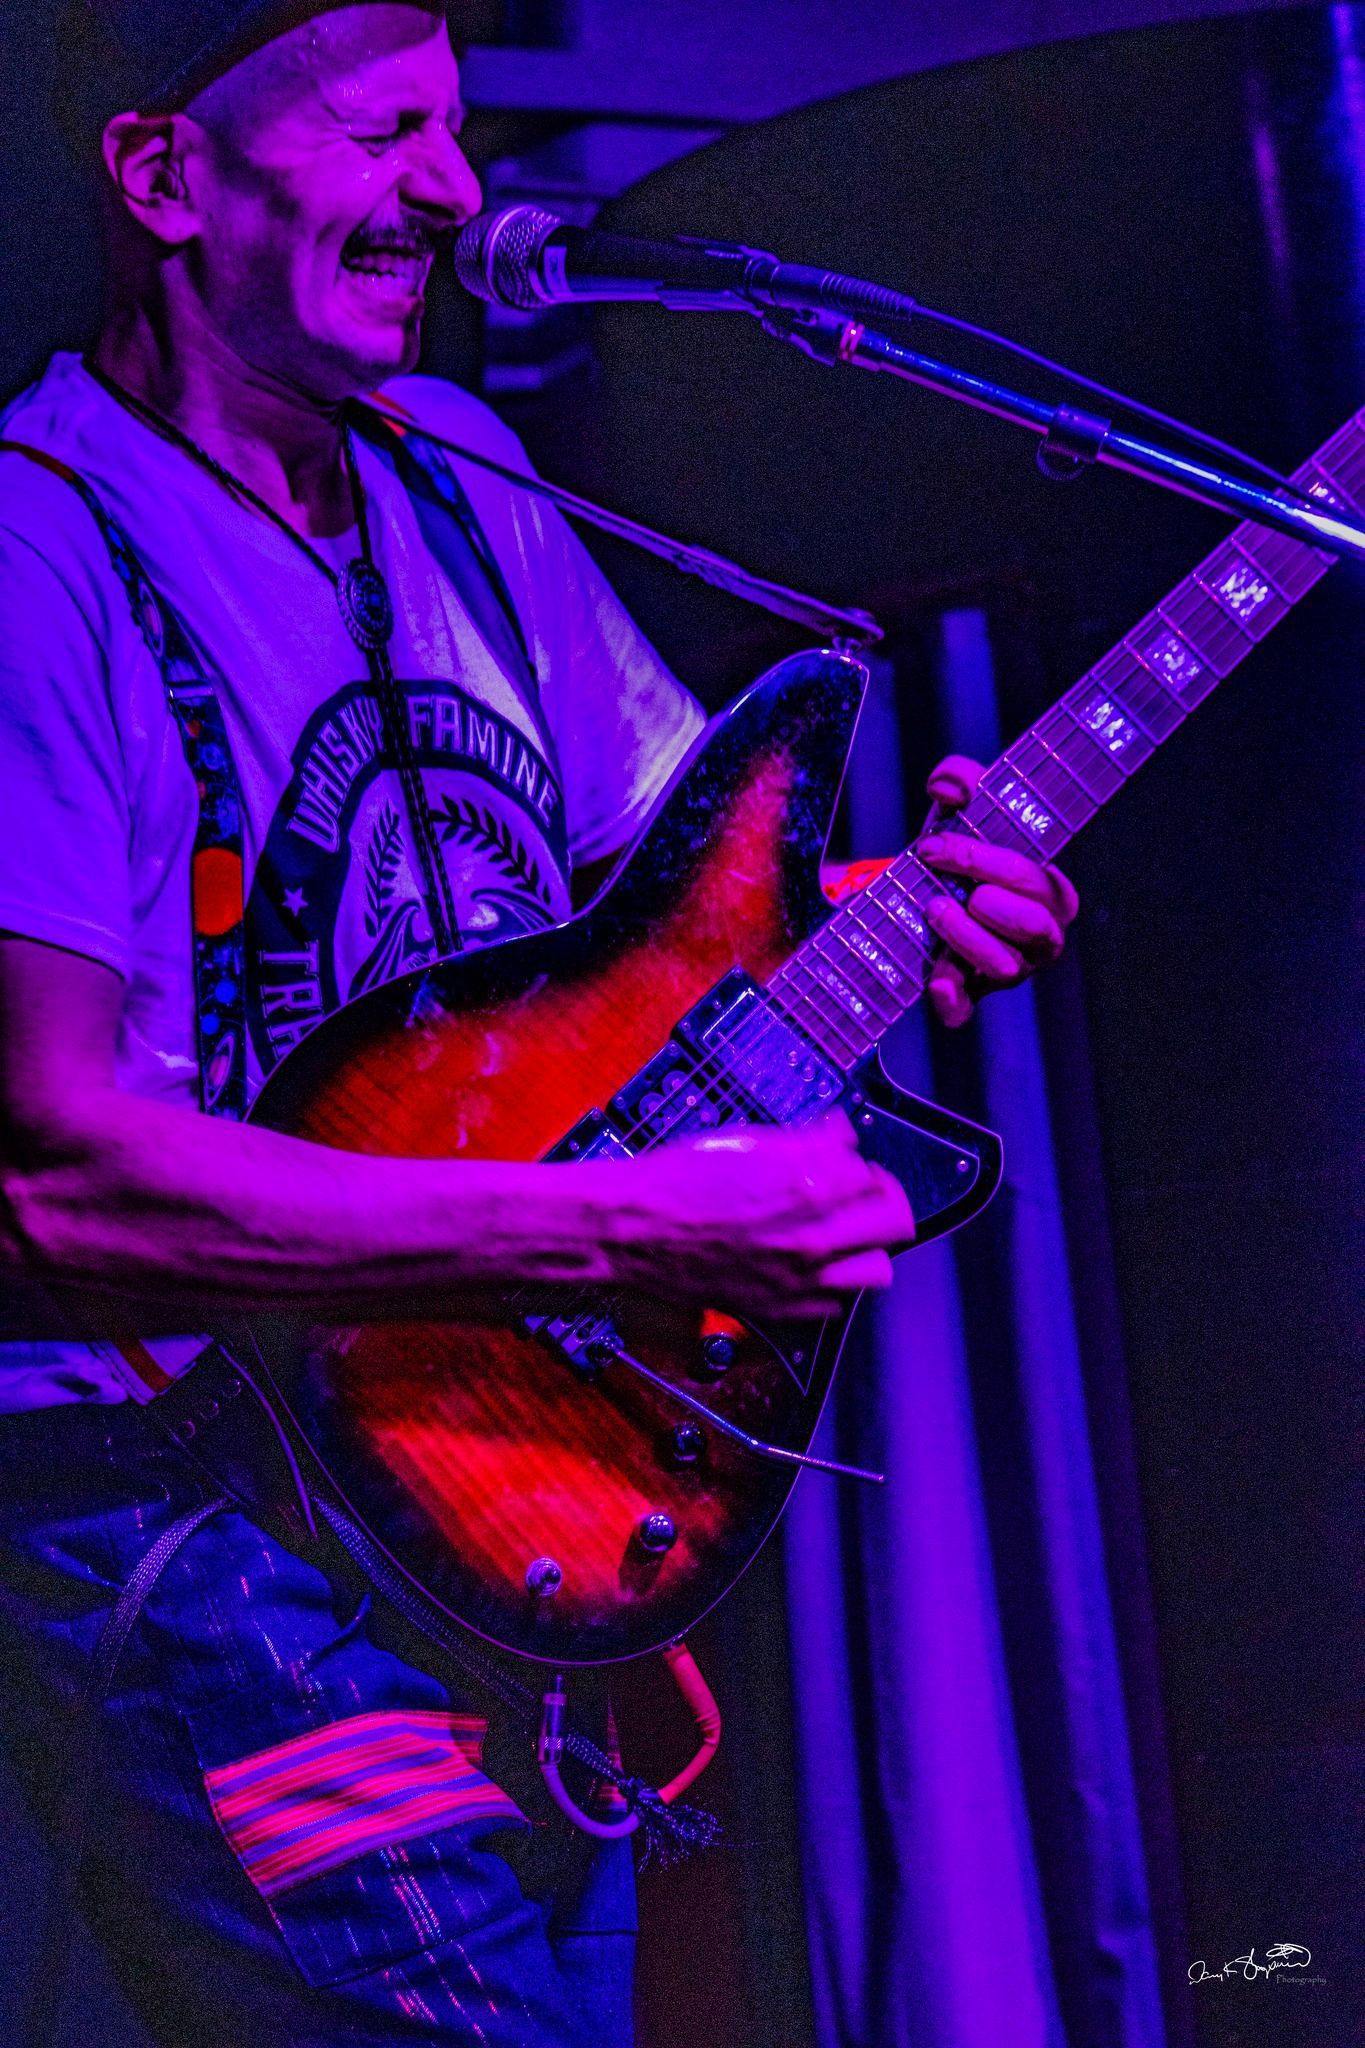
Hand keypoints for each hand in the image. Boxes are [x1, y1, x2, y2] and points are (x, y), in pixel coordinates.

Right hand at [607, 1114, 914, 1318]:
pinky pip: (835, 1304)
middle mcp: (813, 1237)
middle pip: (897, 1225)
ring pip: (878, 1270)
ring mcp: (800, 1279)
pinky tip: (811, 1265)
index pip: (877, 1176)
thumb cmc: (678, 1181)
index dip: (864, 1165)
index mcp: (808, 1186)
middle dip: (883, 1204)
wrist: (633, 1230)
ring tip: (843, 1234)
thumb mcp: (745, 1140)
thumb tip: (842, 1136)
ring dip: (866, 1248)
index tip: (851, 1164)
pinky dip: (832, 1285)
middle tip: (861, 1197)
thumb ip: (808, 1140)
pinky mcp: (781, 1309)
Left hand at [917, 754, 1077, 1026]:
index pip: (1036, 880)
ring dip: (965, 939)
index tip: (933, 845)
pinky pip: (967, 1009)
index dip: (988, 862)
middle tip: (939, 888)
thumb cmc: (957, 853)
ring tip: (933, 910)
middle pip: (1035, 927)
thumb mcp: (961, 810)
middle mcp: (1039, 937)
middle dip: (988, 904)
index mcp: (1048, 892)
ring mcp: (1008, 970)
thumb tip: (950, 787)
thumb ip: (961, 779)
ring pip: (1006, 968)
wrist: (921, 891)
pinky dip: (951, 998)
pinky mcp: (970, 996)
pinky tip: (934, 977)